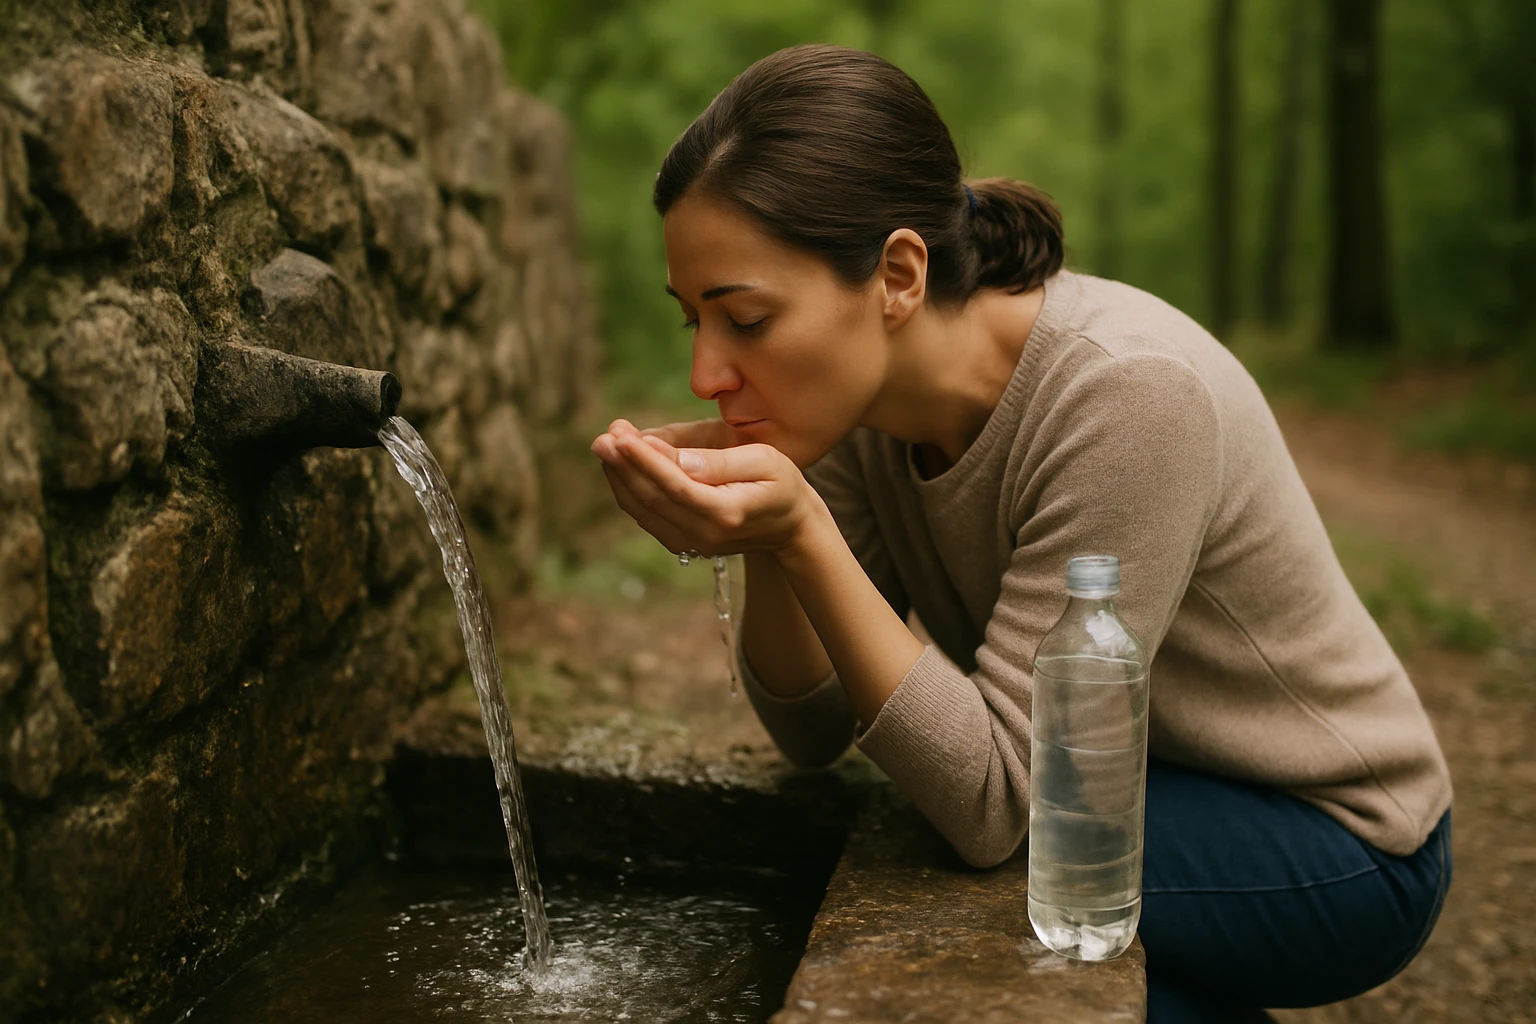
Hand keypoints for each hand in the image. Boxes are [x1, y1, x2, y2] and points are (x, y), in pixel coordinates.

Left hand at [590, 418, 821, 557]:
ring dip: (619, 476)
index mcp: (726, 512)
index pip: (675, 485)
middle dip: (624, 465)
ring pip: (642, 509)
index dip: (644, 460)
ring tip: (605, 444)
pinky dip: (628, 490)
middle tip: (604, 435)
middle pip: (652, 498)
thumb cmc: (782, 484)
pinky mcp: (681, 542)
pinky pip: (646, 516)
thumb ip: (719, 462)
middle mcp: (704, 534)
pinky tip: (619, 465)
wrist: (790, 526)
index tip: (621, 435)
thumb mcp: (765, 461)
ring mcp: (691, 543)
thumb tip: (676, 459)